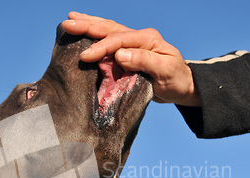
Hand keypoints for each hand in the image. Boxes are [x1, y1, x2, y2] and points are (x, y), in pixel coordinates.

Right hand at [61, 12, 200, 106]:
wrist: (182, 87)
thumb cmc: (176, 80)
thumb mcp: (165, 71)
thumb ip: (144, 61)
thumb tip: (119, 54)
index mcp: (147, 39)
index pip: (119, 40)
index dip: (101, 47)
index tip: (84, 57)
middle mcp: (139, 37)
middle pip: (110, 28)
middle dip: (88, 26)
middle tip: (67, 23)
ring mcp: (133, 43)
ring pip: (107, 30)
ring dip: (89, 25)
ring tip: (71, 19)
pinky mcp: (128, 53)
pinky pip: (109, 40)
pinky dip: (95, 34)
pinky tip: (85, 29)